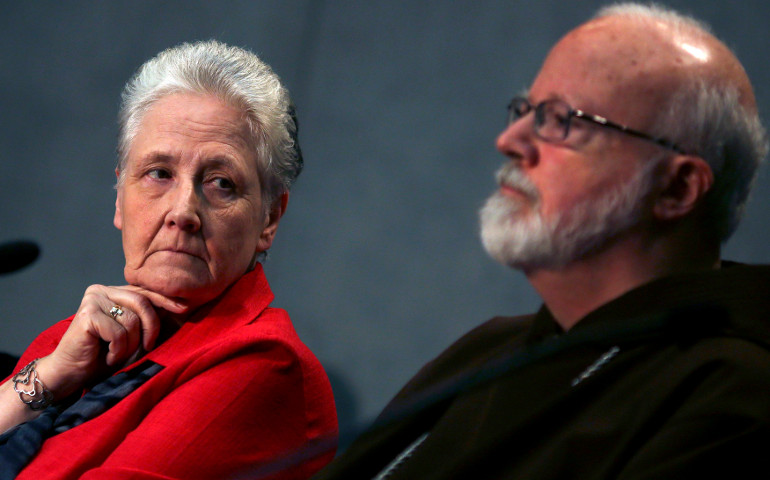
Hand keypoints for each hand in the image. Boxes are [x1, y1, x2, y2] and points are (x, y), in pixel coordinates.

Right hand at [38, 285, 187, 399]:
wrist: (70, 374)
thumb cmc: (104, 355)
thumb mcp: (131, 333)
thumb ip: (146, 318)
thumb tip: (181, 305)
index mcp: (112, 291)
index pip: (144, 291)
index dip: (165, 300)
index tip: (183, 308)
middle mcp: (101, 290)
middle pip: (142, 302)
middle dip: (150, 328)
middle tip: (147, 348)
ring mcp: (92, 300)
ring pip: (132, 321)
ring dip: (131, 345)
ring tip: (118, 355)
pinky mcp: (86, 315)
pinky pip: (118, 333)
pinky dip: (118, 351)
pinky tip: (107, 356)